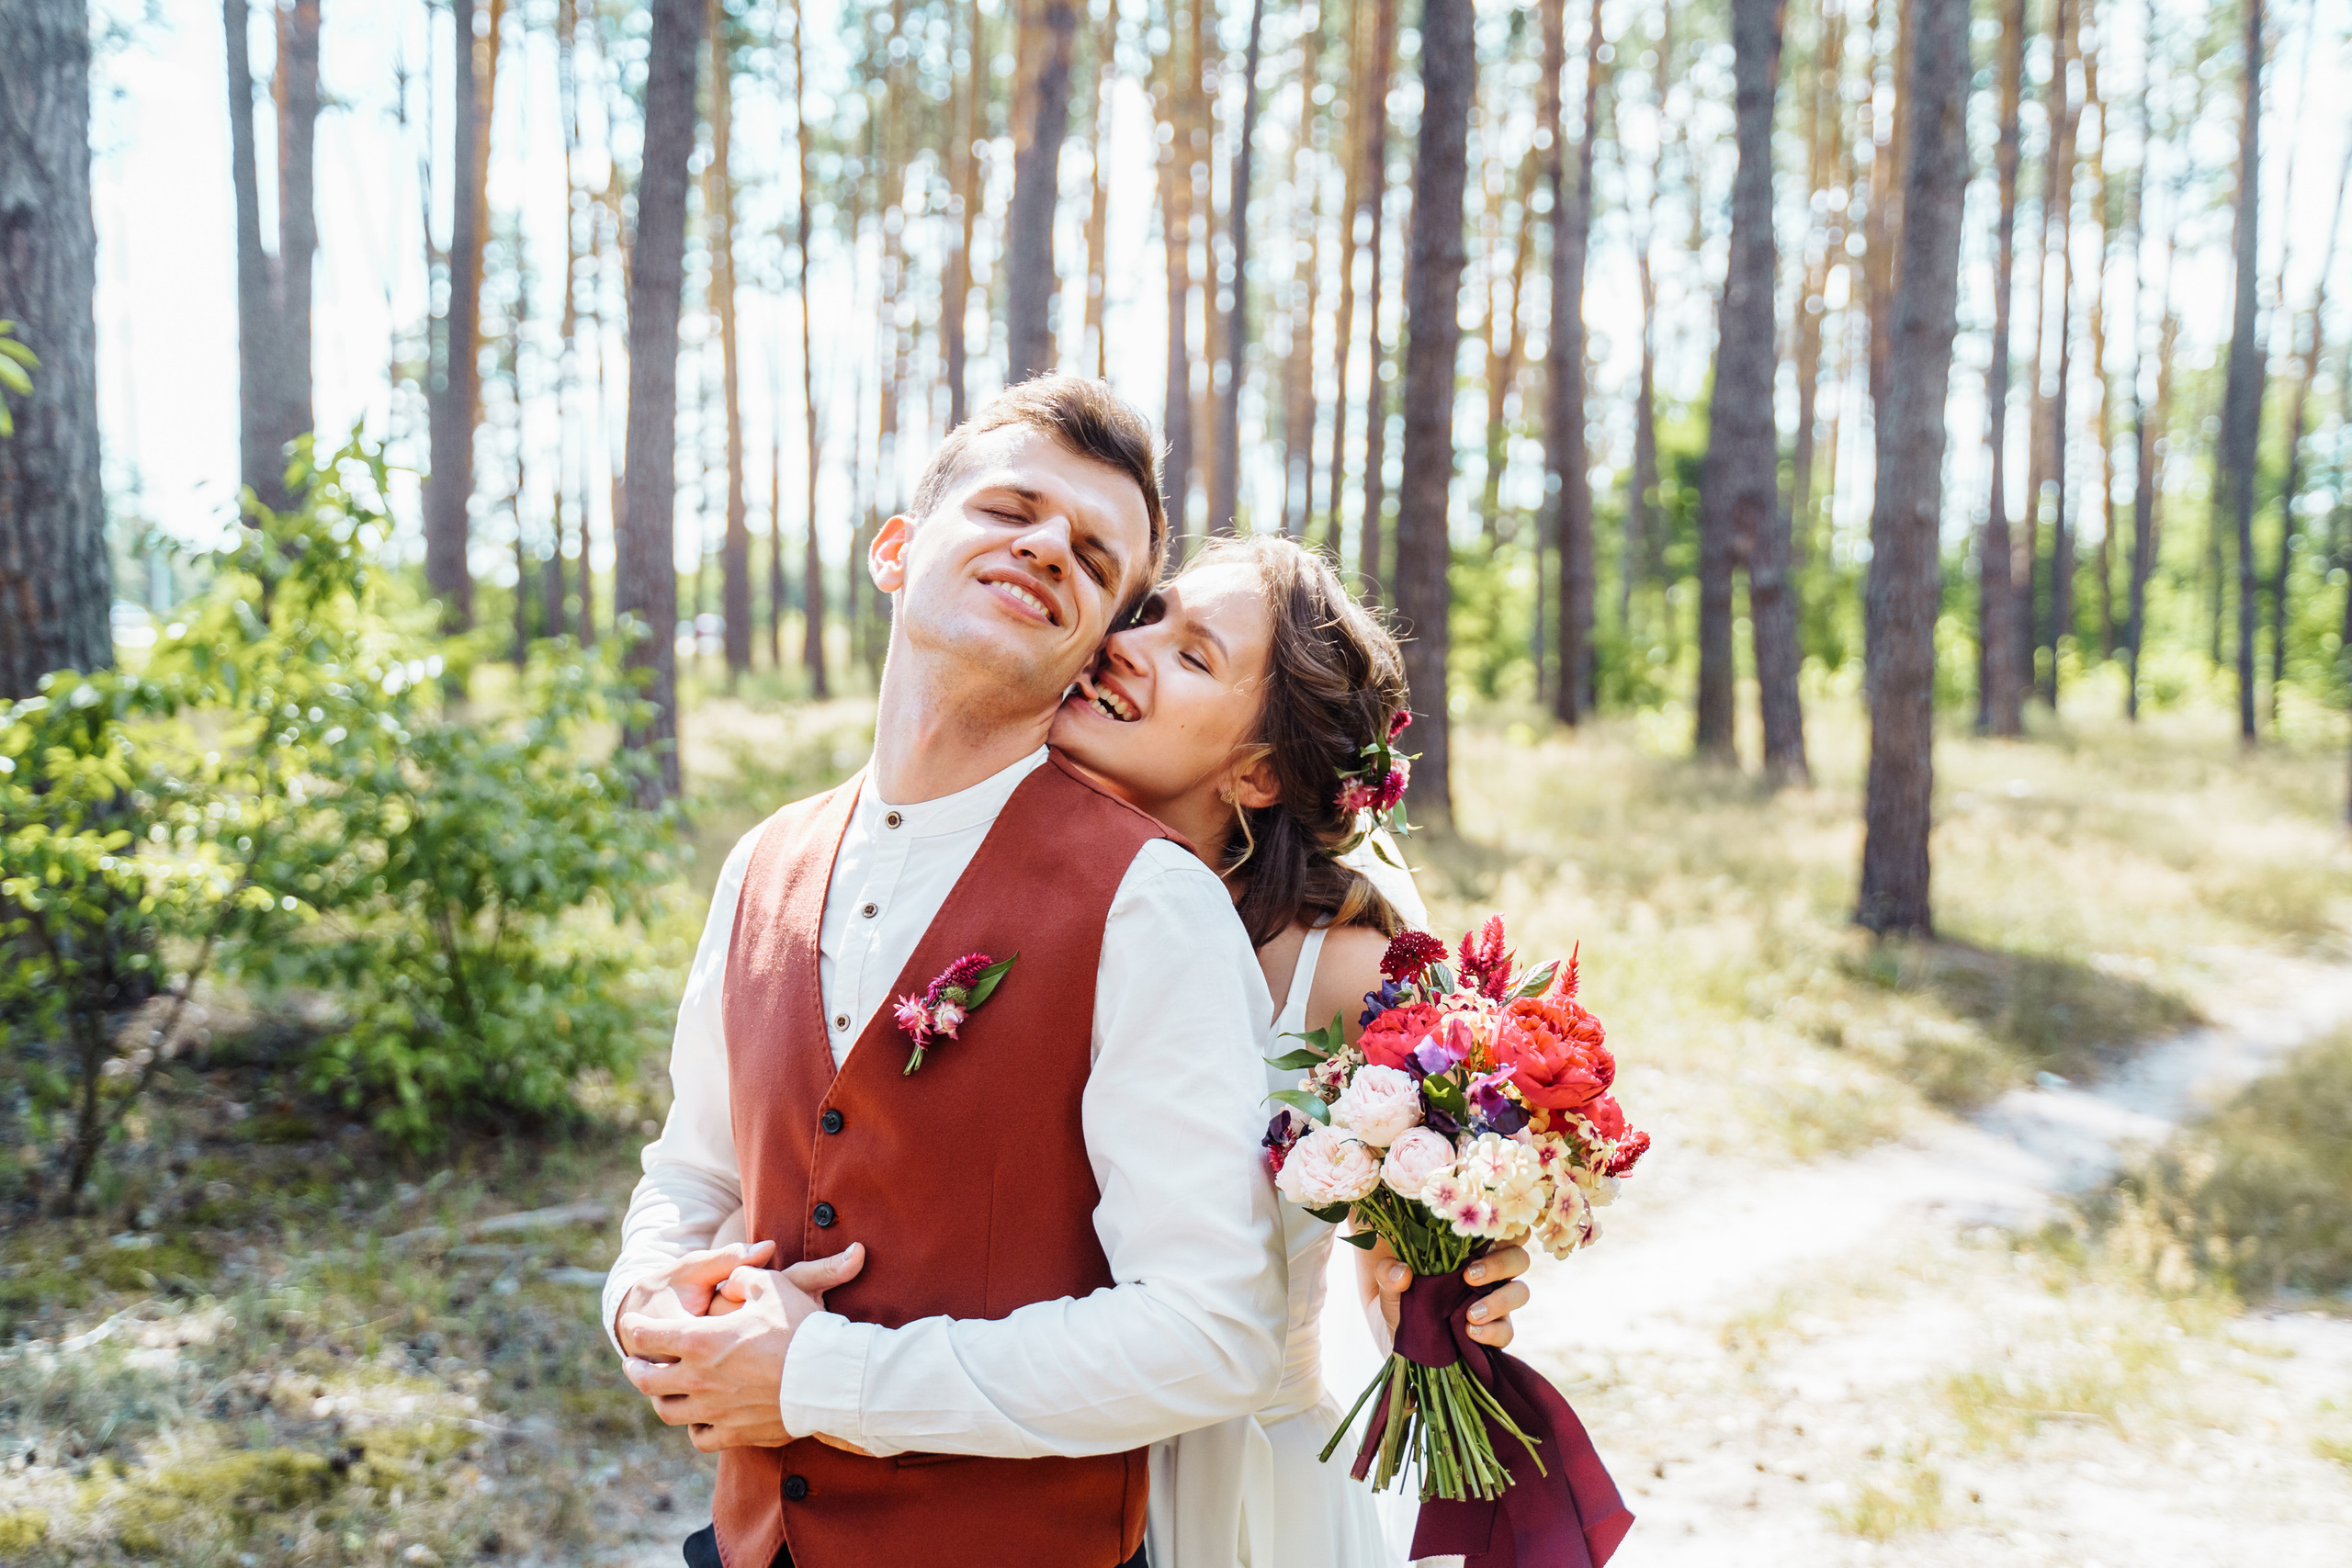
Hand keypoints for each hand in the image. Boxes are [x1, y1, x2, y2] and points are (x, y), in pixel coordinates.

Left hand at [621, 1244, 866, 1451]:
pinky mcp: (734, 1433)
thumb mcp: (770, 1286)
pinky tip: (698, 1418)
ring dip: (659, 1399)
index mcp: (701, 1341)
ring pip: (668, 1412)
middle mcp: (699, 1379)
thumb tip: (731, 1281)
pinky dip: (693, 1427)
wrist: (828, 1378)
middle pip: (647, 1379)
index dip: (635, 1327)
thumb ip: (742, 1277)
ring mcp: (714, 1411)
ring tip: (661, 1391)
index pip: (650, 1336)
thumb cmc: (800, 1328)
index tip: (632, 1323)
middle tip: (634, 1362)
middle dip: (635, 1368)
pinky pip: (699, 1437)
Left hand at [1370, 1237, 1531, 1348]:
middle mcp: (1488, 1271)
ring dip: (1500, 1300)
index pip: (1500, 1227)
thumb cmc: (1396, 1296)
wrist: (1395, 1338)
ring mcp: (1494, 1301)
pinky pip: (1507, 1330)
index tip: (1485, 1228)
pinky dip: (1493, 1331)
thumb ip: (1386, 1272)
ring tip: (1471, 1314)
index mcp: (1467, 1248)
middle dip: (1501, 1263)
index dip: (1505, 1223)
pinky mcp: (1494, 1332)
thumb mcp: (1384, 1281)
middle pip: (1519, 1256)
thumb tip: (1401, 1272)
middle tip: (1469, 1277)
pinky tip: (1470, 1333)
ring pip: (1521, 1291)